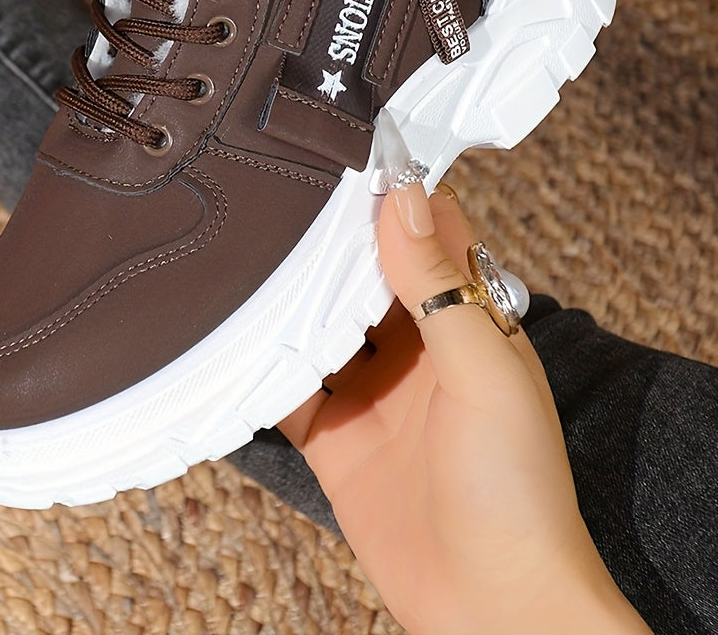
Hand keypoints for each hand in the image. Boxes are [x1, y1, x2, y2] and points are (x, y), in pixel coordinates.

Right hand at [279, 183, 651, 634]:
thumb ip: (439, 287)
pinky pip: (286, 389)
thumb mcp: (484, 374)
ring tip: (240, 252)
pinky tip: (228, 340)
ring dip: (285, 298)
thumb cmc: (518, 494)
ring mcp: (372, 396)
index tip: (344, 156)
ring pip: (318, 325)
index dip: (392, 196)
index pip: (427, 237)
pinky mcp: (335, 440)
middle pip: (361, 276)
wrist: (493, 610)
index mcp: (466, 325)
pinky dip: (258, 367)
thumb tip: (404, 199)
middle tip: (271, 196)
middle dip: (324, 242)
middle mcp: (417, 352)